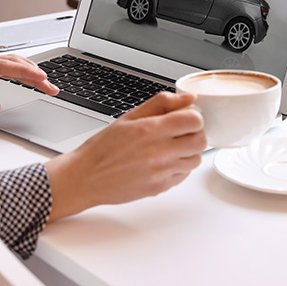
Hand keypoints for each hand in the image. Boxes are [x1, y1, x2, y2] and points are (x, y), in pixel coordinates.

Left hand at [0, 52, 58, 115]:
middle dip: (36, 74)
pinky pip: (3, 62)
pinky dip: (19, 67)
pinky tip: (27, 73)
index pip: (6, 68)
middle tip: (53, 87)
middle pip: (13, 63)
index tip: (44, 80)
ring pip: (9, 60)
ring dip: (29, 70)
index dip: (27, 73)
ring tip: (46, 82)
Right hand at [44, 92, 205, 220]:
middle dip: (194, 133)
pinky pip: (183, 175)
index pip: (194, 120)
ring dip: (188, 152)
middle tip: (180, 132)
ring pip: (195, 159)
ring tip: (170, 148)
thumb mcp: (128, 117)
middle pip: (200, 141)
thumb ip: (161, 104)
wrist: (86, 177)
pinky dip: (179, 167)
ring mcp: (160, 172)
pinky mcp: (160, 188)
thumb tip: (188, 98)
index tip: (183, 118)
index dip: (192, 116)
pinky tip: (162, 162)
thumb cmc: (103, 147)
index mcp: (149, 130)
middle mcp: (158, 152)